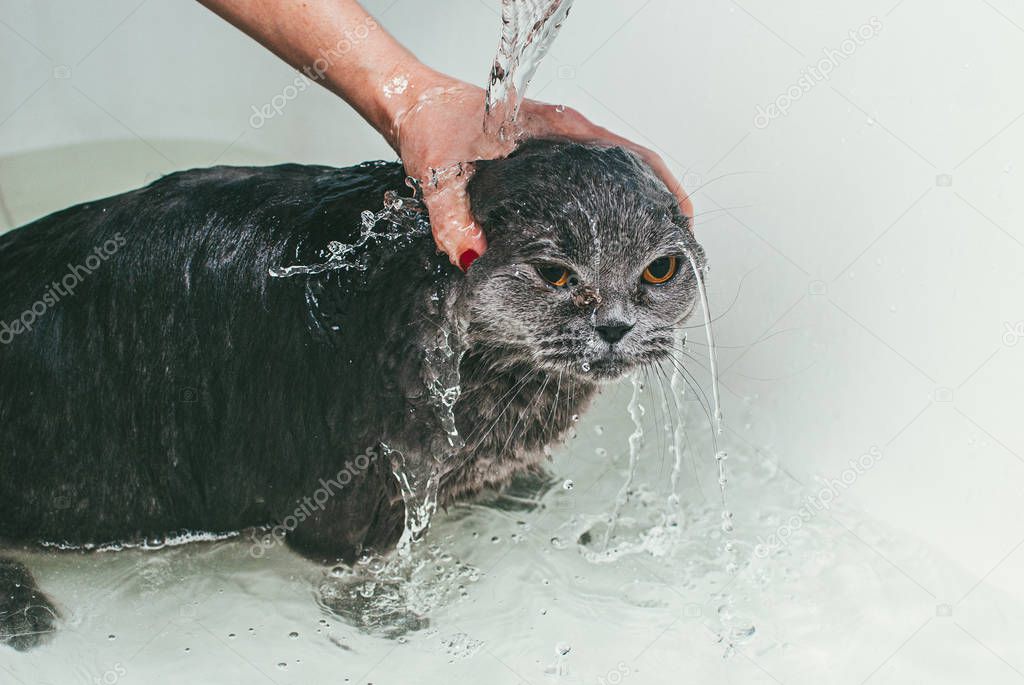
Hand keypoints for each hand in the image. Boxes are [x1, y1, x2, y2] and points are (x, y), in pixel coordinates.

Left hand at [392, 73, 692, 269]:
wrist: (413, 103)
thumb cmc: (430, 124)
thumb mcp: (438, 173)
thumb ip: (450, 217)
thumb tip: (471, 258)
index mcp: (554, 128)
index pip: (626, 151)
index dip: (661, 182)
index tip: (682, 214)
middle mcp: (564, 135)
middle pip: (631, 165)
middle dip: (659, 202)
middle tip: (675, 247)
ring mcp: (557, 146)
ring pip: (613, 173)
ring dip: (637, 204)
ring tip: (652, 249)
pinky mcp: (545, 159)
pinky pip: (589, 180)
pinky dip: (609, 202)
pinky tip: (606, 237)